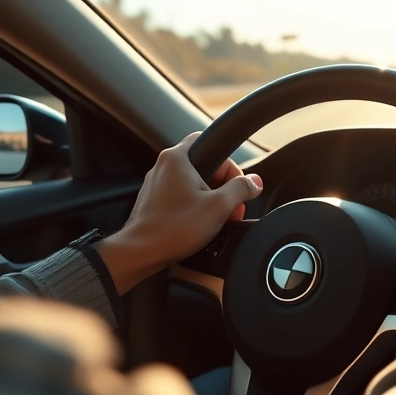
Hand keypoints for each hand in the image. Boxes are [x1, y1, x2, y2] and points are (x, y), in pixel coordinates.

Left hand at [97, 132, 262, 293]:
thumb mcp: (218, 207)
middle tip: (232, 208)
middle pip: (205, 165)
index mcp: (177, 158)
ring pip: (194, 183)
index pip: (211, 142)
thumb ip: (240, 190)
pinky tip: (202, 225)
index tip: (238, 186)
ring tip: (218, 220)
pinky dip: (196, 207)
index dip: (231, 165)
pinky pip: (182, 196)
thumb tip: (254, 182)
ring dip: (211, 199)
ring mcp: (158, 184)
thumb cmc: (173, 228)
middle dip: (224, 187)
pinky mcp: (155, 201)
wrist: (141, 253)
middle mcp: (165, 166)